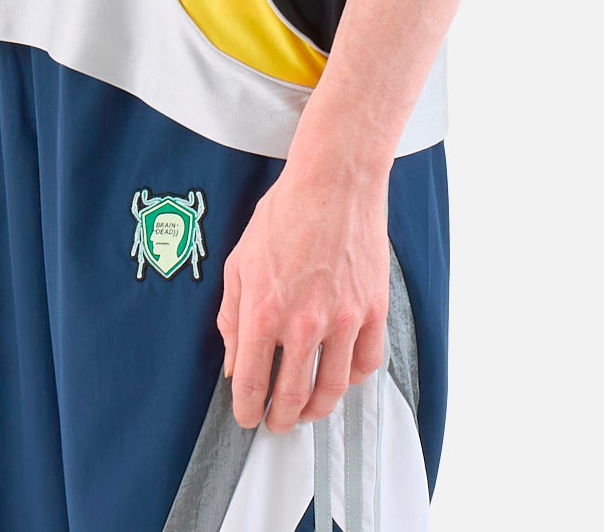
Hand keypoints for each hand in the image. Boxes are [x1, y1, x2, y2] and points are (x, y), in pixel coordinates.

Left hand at [217, 157, 389, 431]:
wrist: (333, 181)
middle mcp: (303, 321)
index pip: (251, 383)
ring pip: (331, 390)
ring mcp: (342, 318)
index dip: (246, 410)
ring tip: (307, 411)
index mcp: (263, 310)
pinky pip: (366, 364)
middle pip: (291, 397)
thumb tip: (234, 360)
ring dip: (315, 410)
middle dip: (280, 419)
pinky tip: (340, 376)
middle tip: (277, 422)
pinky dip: (352, 379)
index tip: (247, 416)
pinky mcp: (372, 310)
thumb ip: (231, 315)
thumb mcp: (240, 259)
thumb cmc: (285, 212)